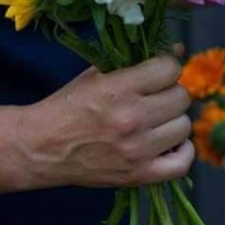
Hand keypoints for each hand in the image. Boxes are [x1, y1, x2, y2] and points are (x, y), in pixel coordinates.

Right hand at [29, 56, 193, 187]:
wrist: (40, 148)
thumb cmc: (67, 107)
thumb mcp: (96, 75)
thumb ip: (136, 61)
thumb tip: (177, 50)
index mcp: (118, 89)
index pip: (169, 70)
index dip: (166, 67)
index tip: (158, 71)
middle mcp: (131, 119)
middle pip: (181, 98)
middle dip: (170, 92)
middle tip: (155, 96)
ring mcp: (137, 150)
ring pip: (184, 127)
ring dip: (174, 121)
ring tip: (157, 120)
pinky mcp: (138, 175)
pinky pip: (182, 164)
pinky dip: (182, 152)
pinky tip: (168, 142)